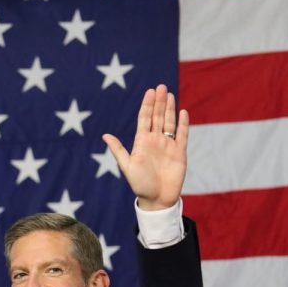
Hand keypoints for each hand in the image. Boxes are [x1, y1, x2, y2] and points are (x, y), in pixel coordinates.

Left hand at [102, 84, 188, 210]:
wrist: (157, 199)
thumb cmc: (140, 185)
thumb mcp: (127, 166)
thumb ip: (118, 150)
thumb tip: (105, 135)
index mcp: (142, 142)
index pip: (145, 118)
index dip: (147, 105)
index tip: (150, 91)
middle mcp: (155, 140)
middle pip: (158, 117)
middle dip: (159, 102)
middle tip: (161, 87)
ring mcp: (168, 145)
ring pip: (169, 122)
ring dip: (170, 109)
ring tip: (170, 94)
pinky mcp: (180, 152)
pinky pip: (182, 135)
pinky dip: (183, 124)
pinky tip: (183, 112)